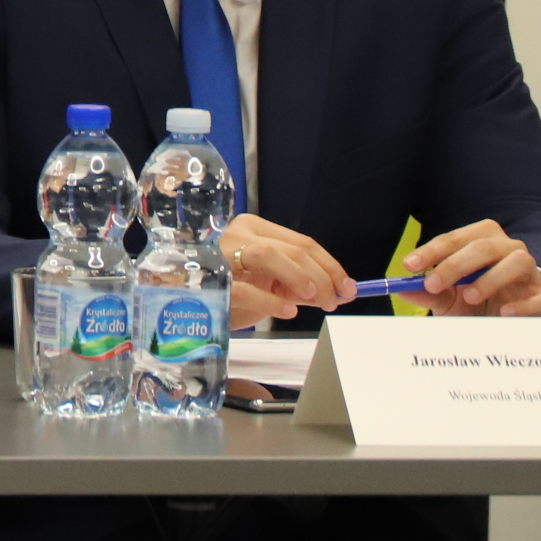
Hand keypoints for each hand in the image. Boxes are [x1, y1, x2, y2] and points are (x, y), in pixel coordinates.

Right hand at [221, 212, 354, 323]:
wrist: (191, 305)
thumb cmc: (231, 292)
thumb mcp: (271, 286)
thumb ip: (303, 287)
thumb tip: (343, 291)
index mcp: (255, 229)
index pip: (303, 242)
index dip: (331, 266)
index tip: (349, 288)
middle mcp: (238, 234)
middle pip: (291, 249)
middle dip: (321, 276)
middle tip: (333, 302)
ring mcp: (220, 253)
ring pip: (268, 255)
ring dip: (299, 278)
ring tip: (314, 300)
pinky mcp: (209, 277)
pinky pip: (244, 288)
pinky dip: (271, 300)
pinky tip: (287, 310)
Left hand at [406, 220, 540, 315]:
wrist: (506, 321)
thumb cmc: (474, 302)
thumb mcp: (447, 297)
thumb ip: (427, 292)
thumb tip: (401, 289)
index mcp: (482, 241)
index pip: (455, 239)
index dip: (431, 251)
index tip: (409, 266)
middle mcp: (508, 249)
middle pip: (484, 246)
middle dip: (456, 263)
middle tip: (434, 284)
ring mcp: (530, 273)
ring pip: (518, 261)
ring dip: (491, 277)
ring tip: (469, 296)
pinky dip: (523, 305)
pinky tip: (504, 313)